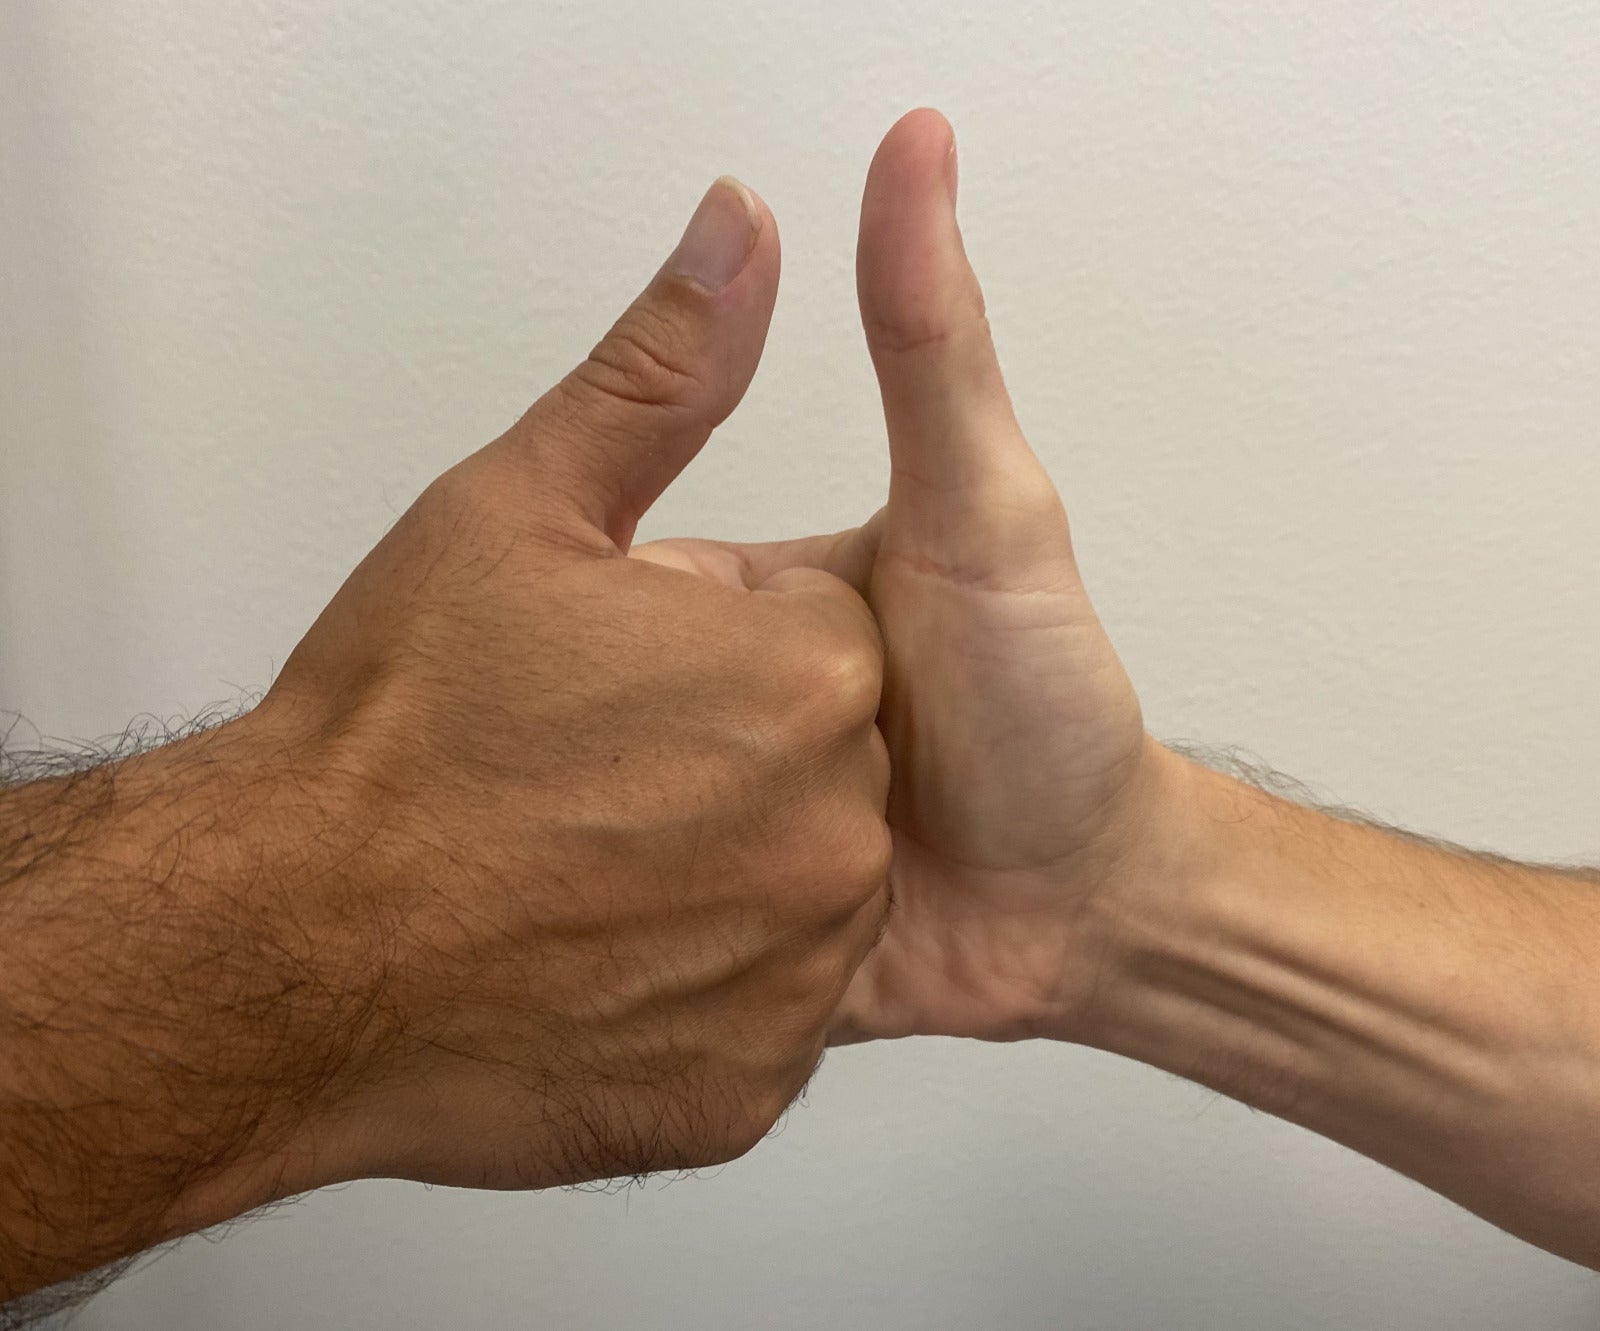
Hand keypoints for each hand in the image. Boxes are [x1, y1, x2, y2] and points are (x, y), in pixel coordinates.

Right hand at [233, 178, 890, 1196]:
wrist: (285, 955)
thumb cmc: (398, 733)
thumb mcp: (527, 509)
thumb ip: (662, 370)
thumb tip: (737, 230)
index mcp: (807, 667)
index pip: (803, 639)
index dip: (696, 650)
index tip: (606, 679)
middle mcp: (836, 818)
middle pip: (808, 764)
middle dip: (710, 761)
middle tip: (575, 779)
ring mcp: (802, 965)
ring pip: (789, 890)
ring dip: (703, 877)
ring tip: (570, 872)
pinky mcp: (757, 1080)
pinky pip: (752, 1010)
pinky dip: (688, 990)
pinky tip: (592, 961)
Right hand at [639, 111, 1163, 1042]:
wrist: (1088, 918)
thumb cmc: (1048, 707)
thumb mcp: (983, 511)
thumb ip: (929, 343)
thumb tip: (916, 146)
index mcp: (766, 611)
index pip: (641, 584)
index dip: (598, 605)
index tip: (537, 632)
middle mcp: (739, 715)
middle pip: (618, 710)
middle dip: (600, 751)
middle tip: (576, 786)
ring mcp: (731, 832)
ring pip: (620, 825)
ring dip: (621, 852)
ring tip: (621, 882)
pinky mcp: (733, 936)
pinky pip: (654, 923)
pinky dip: (640, 934)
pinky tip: (629, 950)